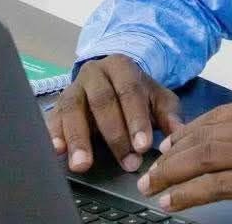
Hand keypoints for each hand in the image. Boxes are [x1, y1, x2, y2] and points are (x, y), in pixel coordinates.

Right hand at [44, 54, 184, 173]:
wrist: (108, 78)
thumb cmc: (135, 93)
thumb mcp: (156, 97)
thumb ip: (168, 113)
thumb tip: (178, 132)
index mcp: (121, 66)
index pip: (129, 92)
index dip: (136, 120)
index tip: (143, 146)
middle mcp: (94, 73)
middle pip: (102, 102)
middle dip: (115, 135)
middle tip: (127, 162)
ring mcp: (73, 88)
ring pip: (73, 110)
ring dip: (78, 139)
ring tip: (83, 164)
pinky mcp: (57, 106)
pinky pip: (53, 119)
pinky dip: (54, 135)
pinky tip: (56, 151)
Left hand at [134, 97, 231, 223]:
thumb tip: (205, 143)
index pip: (217, 116)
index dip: (186, 132)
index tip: (166, 148)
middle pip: (206, 136)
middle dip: (172, 155)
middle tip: (152, 171)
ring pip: (206, 158)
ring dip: (173, 174)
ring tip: (154, 187)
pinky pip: (217, 186)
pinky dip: (189, 194)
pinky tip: (174, 201)